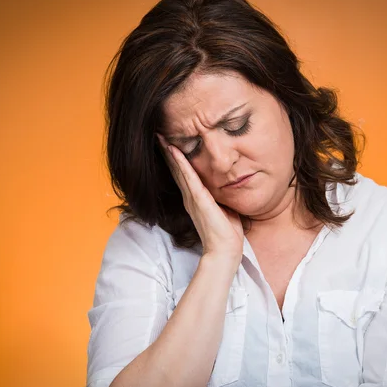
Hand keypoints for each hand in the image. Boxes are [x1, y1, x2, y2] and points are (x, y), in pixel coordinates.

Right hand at [156, 133, 243, 265]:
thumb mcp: (224, 208)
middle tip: (159, 135)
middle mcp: (190, 197)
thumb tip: (228, 185)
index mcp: (195, 199)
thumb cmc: (227, 232)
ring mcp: (192, 198)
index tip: (170, 143)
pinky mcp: (199, 200)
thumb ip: (221, 196)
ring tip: (162, 138)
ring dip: (170, 153)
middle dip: (168, 152)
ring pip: (179, 171)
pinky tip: (175, 151)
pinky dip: (181, 164)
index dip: (176, 159)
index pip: (183, 174)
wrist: (225, 250)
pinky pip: (188, 178)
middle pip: (176, 170)